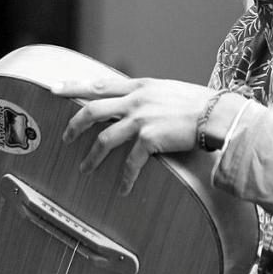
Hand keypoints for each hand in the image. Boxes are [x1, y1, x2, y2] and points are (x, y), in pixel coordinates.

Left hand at [51, 74, 211, 194]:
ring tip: (84, 168)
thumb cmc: (199, 104)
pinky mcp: (149, 138)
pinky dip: (125, 177)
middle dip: (74, 125)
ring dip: (91, 156)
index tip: (54, 89)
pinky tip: (123, 188)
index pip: (99, 84)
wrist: (218, 115)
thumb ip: (148, 96)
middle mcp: (136, 100)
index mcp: (139, 86)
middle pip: (92, 110)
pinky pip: (130, 162)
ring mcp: (141, 119)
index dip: (74, 87)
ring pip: (103, 138)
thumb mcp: (168, 91)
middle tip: (64, 138)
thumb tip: (136, 104)